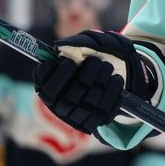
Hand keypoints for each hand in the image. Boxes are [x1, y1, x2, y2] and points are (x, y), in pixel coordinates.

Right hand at [33, 30, 157, 133]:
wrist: (110, 77)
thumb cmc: (86, 60)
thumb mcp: (77, 50)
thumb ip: (70, 46)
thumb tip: (61, 45)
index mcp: (49, 92)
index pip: (49, 90)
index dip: (59, 76)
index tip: (69, 62)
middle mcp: (62, 107)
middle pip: (73, 93)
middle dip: (87, 73)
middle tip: (95, 61)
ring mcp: (80, 116)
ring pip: (92, 98)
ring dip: (102, 78)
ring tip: (106, 66)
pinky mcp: (98, 120)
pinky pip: (107, 107)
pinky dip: (113, 89)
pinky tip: (115, 79)